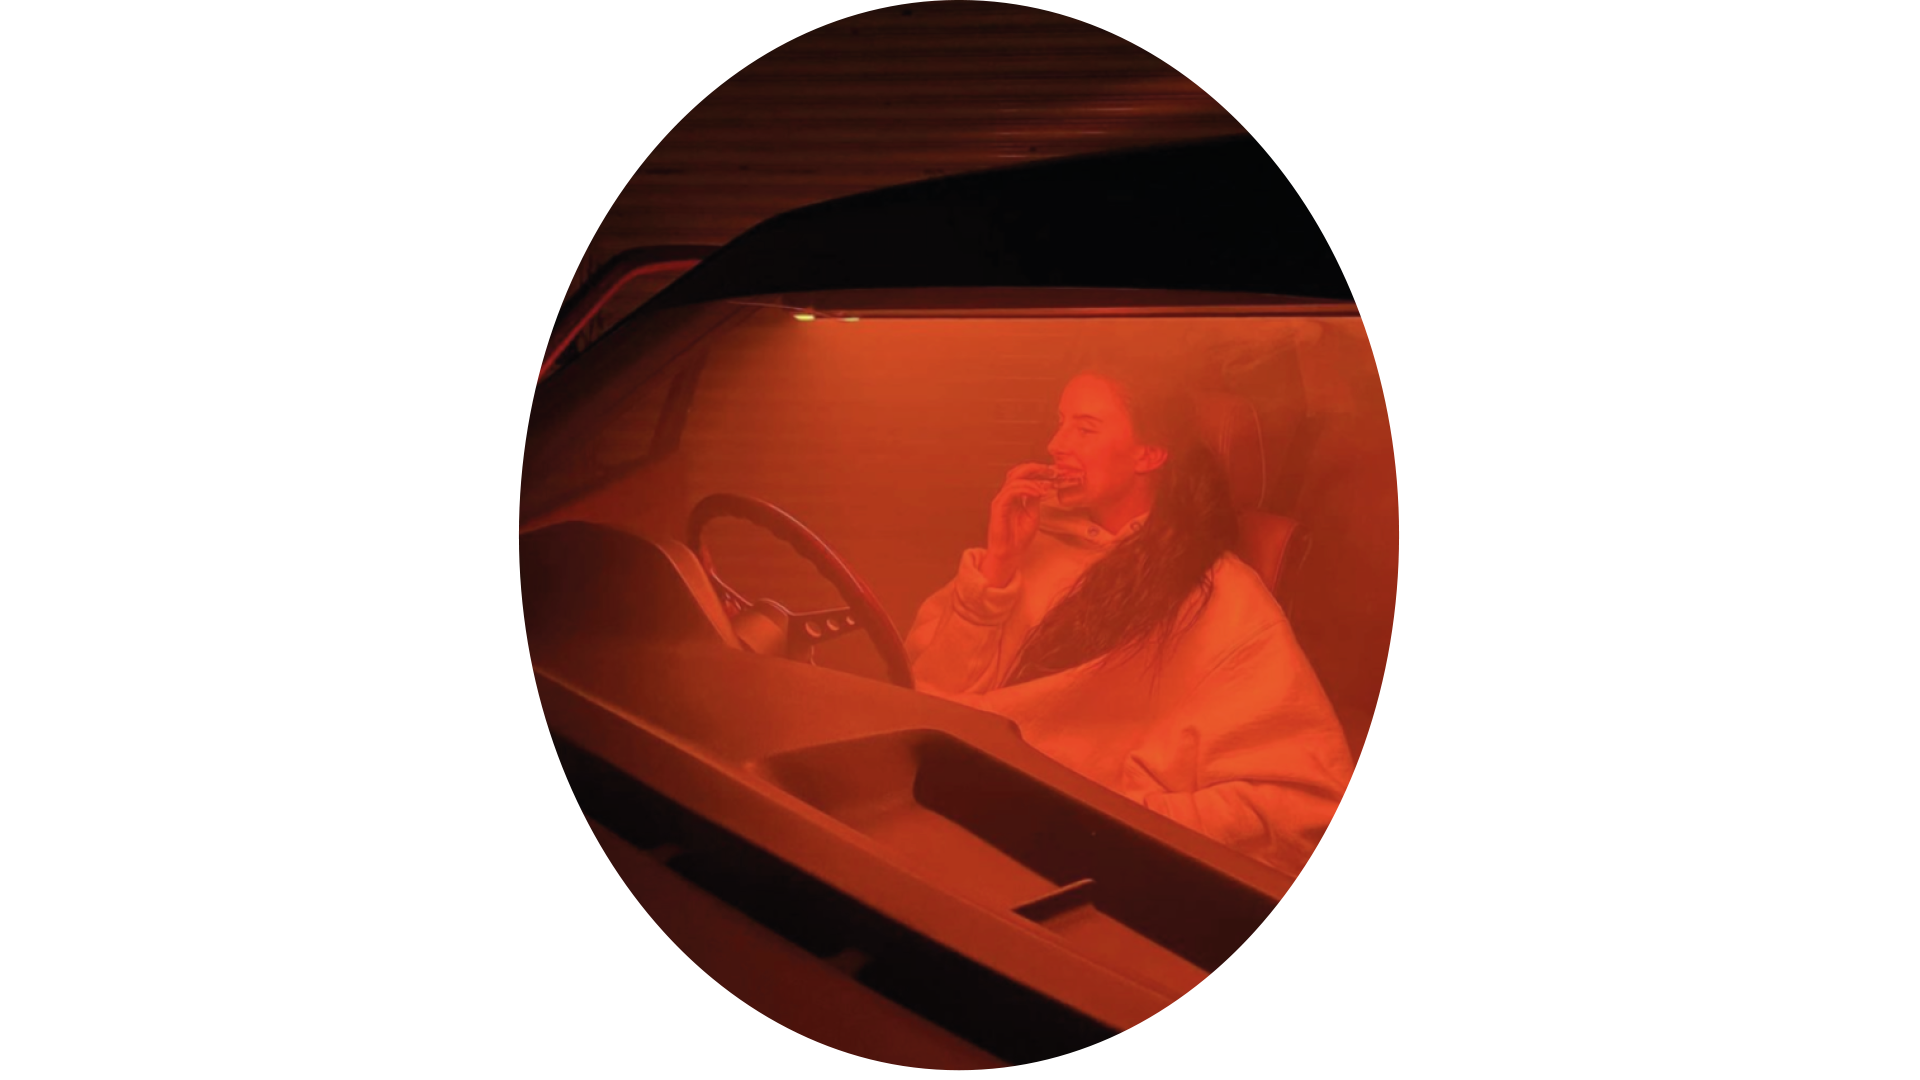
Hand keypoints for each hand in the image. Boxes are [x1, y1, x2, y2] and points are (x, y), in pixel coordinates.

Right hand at [983, 463, 1053, 586]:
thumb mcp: (1032, 515)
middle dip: (1035, 468)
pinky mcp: (998, 507)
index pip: (1023, 475)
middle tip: (1050, 471)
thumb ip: (1034, 500)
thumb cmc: (1018, 538)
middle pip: (1017, 472)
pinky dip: (1025, 488)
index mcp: (1014, 496)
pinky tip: (1037, 492)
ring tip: (1046, 484)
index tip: (1053, 472)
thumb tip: (1041, 486)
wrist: (1009, 554)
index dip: (1037, 470)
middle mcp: (1006, 495)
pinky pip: (1011, 491)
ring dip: (1032, 479)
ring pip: (1014, 479)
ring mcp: (1001, 500)